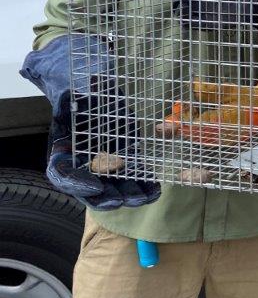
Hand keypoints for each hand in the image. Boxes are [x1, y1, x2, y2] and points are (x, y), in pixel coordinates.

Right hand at [46, 81, 160, 210]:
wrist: (93, 98)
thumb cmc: (78, 100)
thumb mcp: (69, 99)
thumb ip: (68, 102)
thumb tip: (70, 96)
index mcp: (63, 155)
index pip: (64, 177)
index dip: (78, 184)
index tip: (95, 187)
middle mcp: (82, 167)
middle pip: (90, 191)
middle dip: (106, 198)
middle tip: (121, 201)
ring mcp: (103, 168)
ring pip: (114, 189)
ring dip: (129, 196)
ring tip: (145, 198)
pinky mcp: (123, 162)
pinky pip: (132, 178)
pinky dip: (143, 186)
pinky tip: (155, 190)